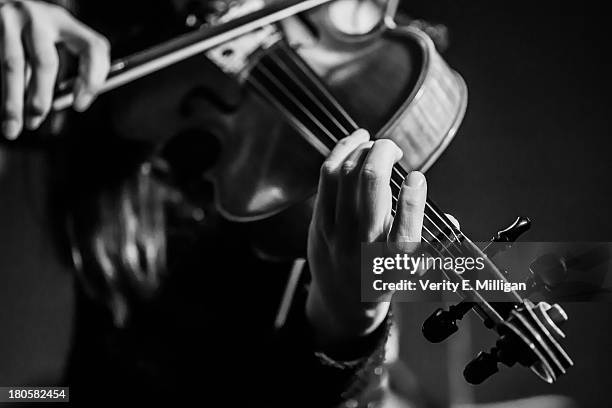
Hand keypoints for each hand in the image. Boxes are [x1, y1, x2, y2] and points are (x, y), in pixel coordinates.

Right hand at [0, 0, 110, 138]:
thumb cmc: (27, 28)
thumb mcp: (49, 37)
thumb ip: (62, 63)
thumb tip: (69, 101)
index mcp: (64, 20)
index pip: (92, 48)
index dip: (92, 80)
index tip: (80, 105)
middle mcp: (37, 17)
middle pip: (45, 62)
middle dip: (41, 96)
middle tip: (37, 119)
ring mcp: (8, 20)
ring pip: (13, 66)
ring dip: (13, 101)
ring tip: (13, 126)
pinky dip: (2, 89)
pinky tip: (3, 107)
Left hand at [306, 129, 426, 348]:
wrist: (341, 303)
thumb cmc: (382, 280)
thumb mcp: (412, 270)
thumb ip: (432, 243)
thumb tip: (451, 222)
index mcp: (391, 263)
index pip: (404, 231)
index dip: (412, 198)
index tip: (417, 177)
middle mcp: (362, 245)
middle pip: (370, 184)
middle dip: (384, 152)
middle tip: (394, 149)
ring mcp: (336, 232)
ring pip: (345, 173)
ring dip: (361, 148)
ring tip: (373, 142)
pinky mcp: (318, 222)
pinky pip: (326, 178)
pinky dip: (340, 153)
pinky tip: (354, 143)